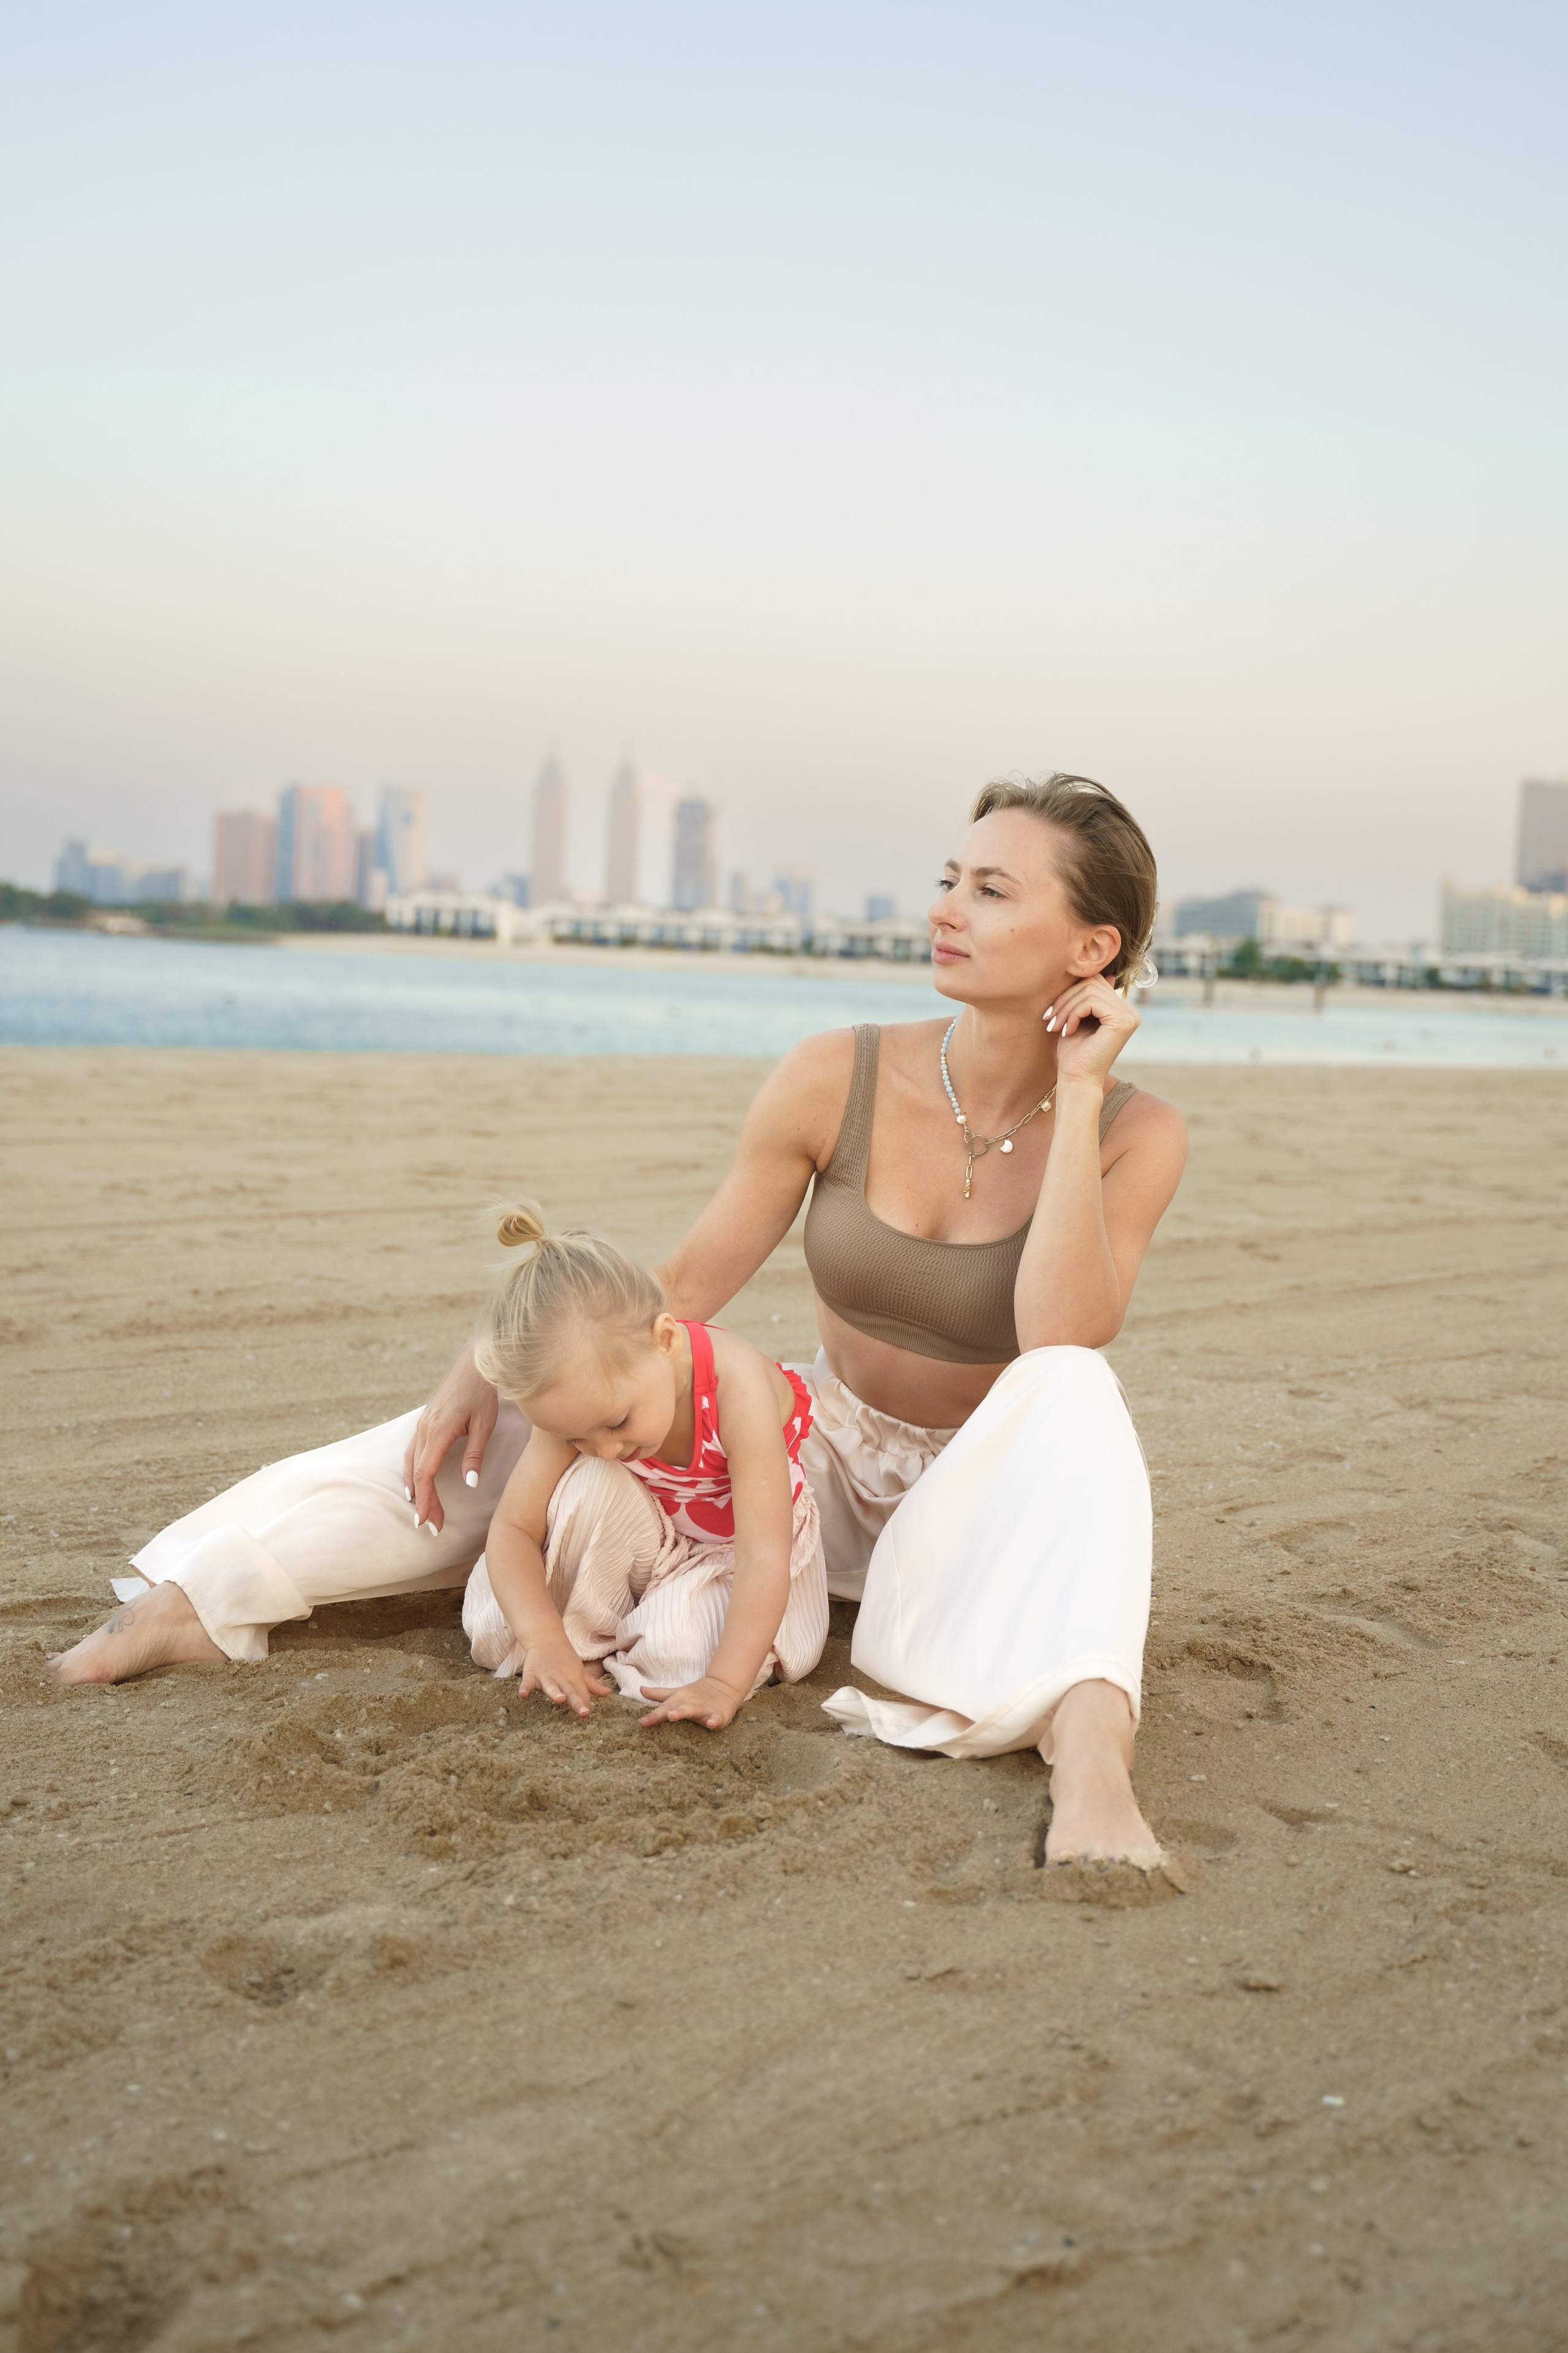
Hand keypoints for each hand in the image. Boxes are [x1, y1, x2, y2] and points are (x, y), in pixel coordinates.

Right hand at [402, 1342, 498, 1533]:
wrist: (473, 1363)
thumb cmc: (482, 1392)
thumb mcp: (485, 1424)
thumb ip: (475, 1454)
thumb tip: (469, 1484)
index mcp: (438, 1431)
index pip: (426, 1474)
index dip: (426, 1500)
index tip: (428, 1522)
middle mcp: (424, 1429)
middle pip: (416, 1474)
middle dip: (422, 1502)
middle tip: (430, 1525)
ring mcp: (421, 1425)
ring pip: (410, 1463)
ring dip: (414, 1489)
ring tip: (421, 1510)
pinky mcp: (424, 1421)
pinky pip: (412, 1451)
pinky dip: (412, 1471)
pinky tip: (415, 1483)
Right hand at [503, 1633, 614, 1718]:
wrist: (545, 1638)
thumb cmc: (565, 1659)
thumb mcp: (579, 1671)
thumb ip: (592, 1685)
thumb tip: (608, 1693)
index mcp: (574, 1679)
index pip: (581, 1694)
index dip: (584, 1704)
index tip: (588, 1714)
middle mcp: (561, 1678)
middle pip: (570, 1691)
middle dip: (577, 1702)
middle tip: (584, 1712)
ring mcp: (546, 1676)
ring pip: (551, 1686)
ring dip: (555, 1693)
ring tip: (560, 1699)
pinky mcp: (531, 1673)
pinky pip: (527, 1682)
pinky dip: (525, 1688)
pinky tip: (523, 1695)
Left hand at [637, 1674, 746, 1731]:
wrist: (723, 1685)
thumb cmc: (695, 1694)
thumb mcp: (676, 1693)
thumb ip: (658, 1694)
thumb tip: (640, 1689)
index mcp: (678, 1701)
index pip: (662, 1710)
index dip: (652, 1716)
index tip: (641, 1723)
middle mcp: (688, 1704)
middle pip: (674, 1708)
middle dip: (664, 1713)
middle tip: (650, 1719)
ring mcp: (703, 1709)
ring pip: (692, 1710)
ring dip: (682, 1712)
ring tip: (672, 1715)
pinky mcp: (718, 1714)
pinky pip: (716, 1719)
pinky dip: (714, 1721)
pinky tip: (711, 1724)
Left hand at [1044, 973, 1139, 1086]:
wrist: (1077, 1080)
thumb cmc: (1074, 1053)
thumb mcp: (1077, 1018)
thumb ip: (1087, 997)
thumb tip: (1104, 974)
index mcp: (1121, 1010)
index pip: (1095, 982)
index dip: (1070, 992)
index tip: (1053, 1013)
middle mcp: (1130, 1011)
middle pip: (1092, 983)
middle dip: (1066, 999)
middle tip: (1050, 1019)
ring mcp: (1129, 1015)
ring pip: (1089, 991)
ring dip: (1066, 1007)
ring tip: (1056, 1027)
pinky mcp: (1122, 1021)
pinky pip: (1091, 1001)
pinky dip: (1073, 1013)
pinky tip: (1068, 1031)